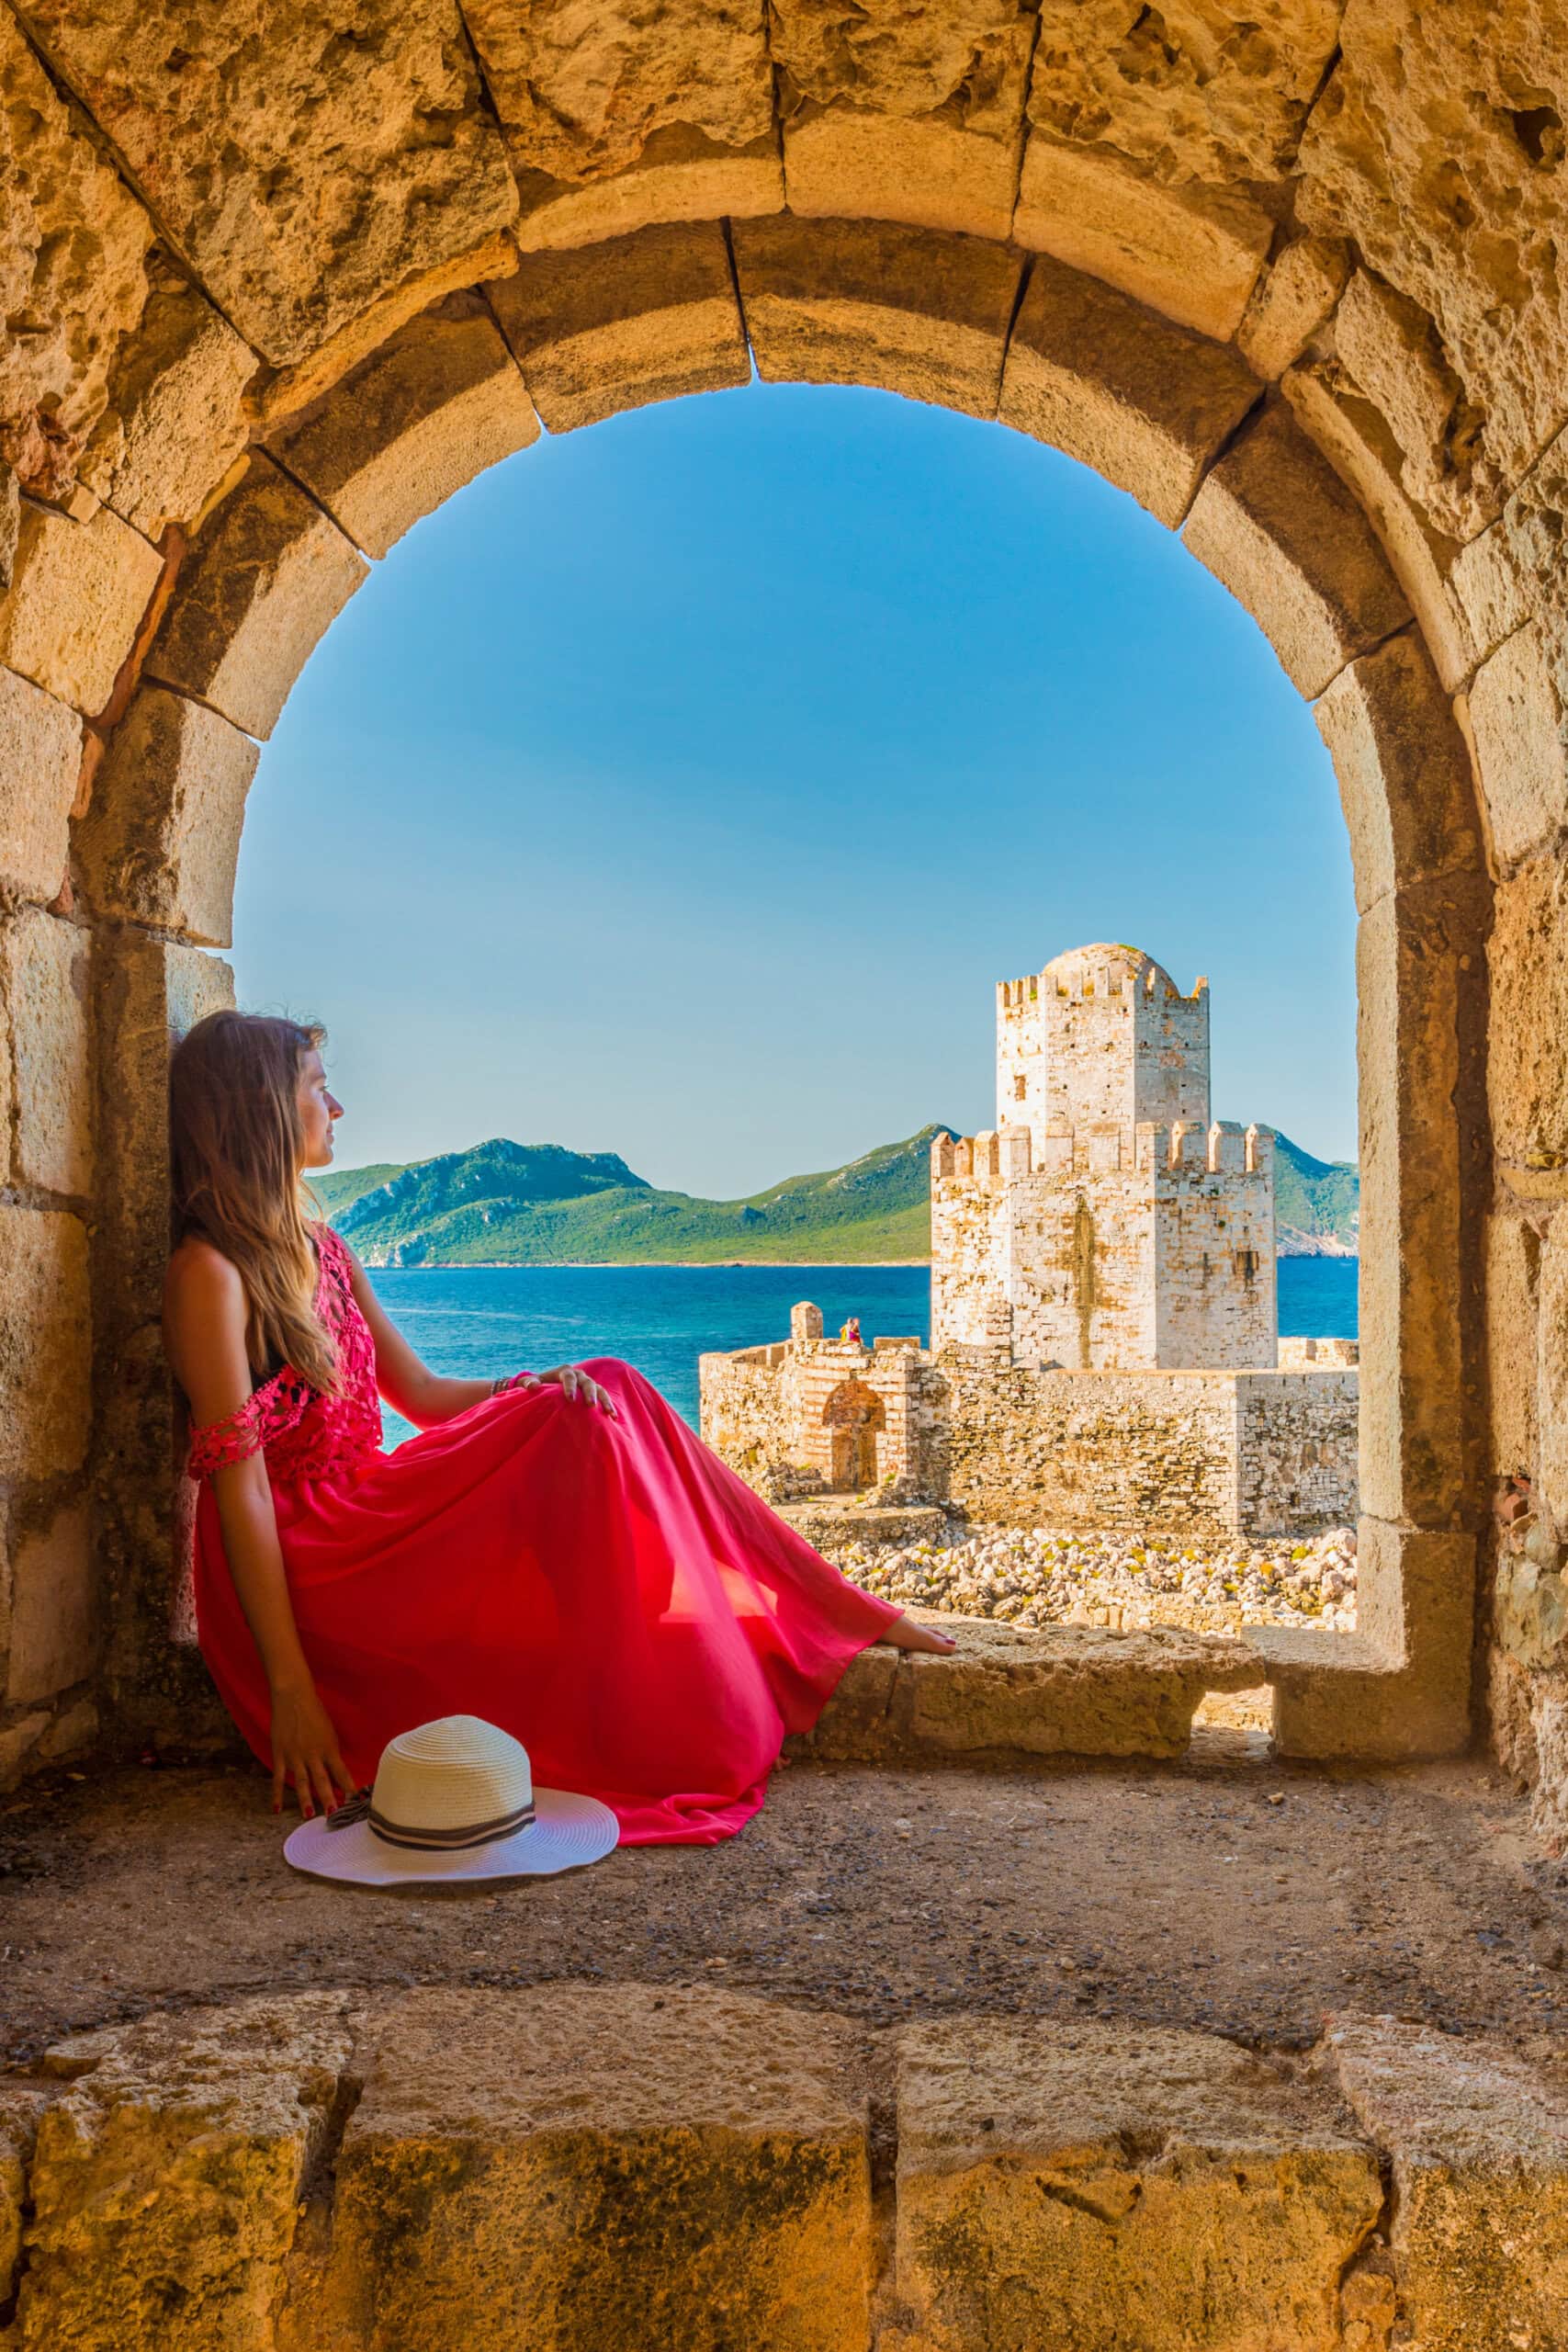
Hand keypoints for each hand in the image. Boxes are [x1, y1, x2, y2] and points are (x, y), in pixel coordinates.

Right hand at [270, 1679, 351, 1818]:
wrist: (294, 1697)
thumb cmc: (315, 1713)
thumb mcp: (329, 1732)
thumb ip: (331, 1754)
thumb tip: (337, 1775)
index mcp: (329, 1747)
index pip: (341, 1772)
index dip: (348, 1787)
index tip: (355, 1802)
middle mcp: (313, 1754)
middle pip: (322, 1780)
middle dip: (328, 1798)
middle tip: (333, 1814)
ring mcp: (295, 1755)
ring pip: (301, 1782)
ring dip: (306, 1799)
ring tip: (309, 1815)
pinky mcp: (280, 1754)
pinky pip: (278, 1778)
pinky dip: (276, 1794)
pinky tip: (277, 1809)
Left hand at [536, 1363, 617, 1416]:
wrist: (547, 1387)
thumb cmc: (537, 1386)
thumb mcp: (530, 1383)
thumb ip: (529, 1383)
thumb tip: (531, 1387)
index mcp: (564, 1371)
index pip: (568, 1376)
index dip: (570, 1387)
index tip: (570, 1399)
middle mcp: (578, 1375)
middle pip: (587, 1382)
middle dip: (589, 1393)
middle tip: (590, 1405)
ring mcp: (587, 1383)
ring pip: (599, 1389)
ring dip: (604, 1400)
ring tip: (609, 1413)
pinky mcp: (592, 1392)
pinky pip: (603, 1397)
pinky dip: (608, 1405)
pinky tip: (613, 1417)